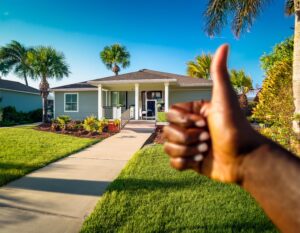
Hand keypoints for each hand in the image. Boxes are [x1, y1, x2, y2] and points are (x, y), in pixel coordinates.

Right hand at [163, 45, 265, 182]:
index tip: (203, 122)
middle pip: (167, 132)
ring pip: (168, 148)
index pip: (169, 114)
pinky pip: (173, 163)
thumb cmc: (235, 127)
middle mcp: (189, 128)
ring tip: (205, 150)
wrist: (244, 159)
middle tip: (207, 138)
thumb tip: (224, 45)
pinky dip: (186, 163)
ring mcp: (188, 145)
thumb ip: (219, 73)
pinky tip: (200, 161)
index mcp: (193, 113)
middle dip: (187, 138)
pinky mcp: (189, 161)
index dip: (183, 121)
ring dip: (188, 151)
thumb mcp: (224, 99)